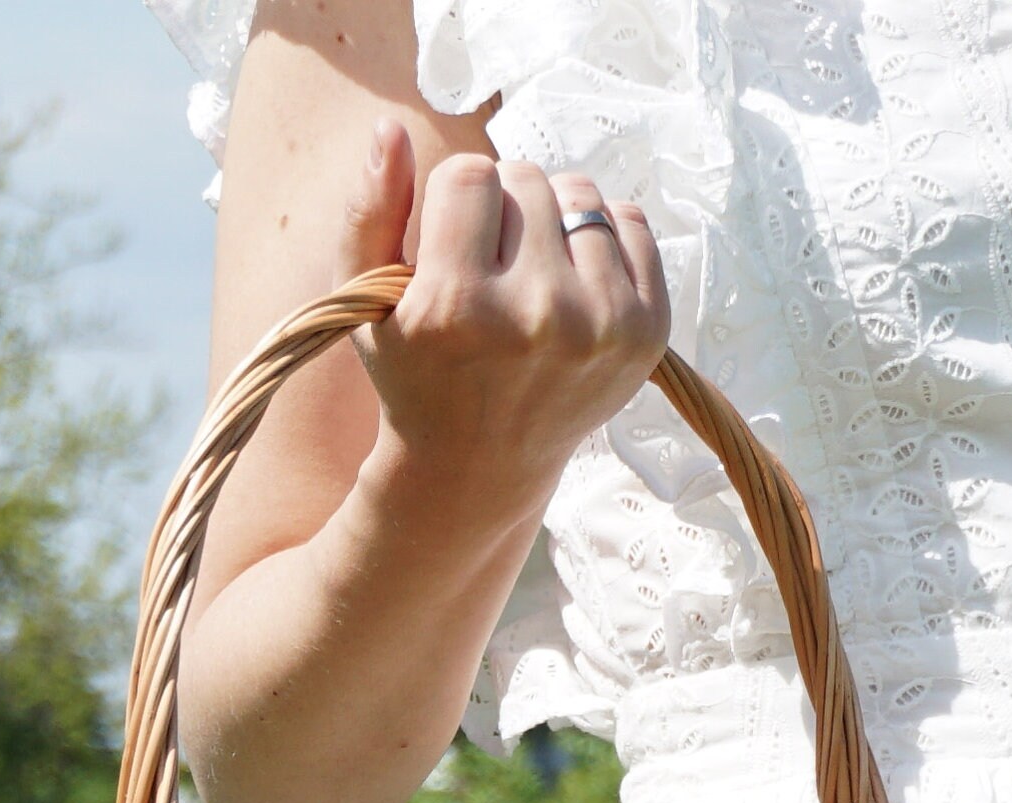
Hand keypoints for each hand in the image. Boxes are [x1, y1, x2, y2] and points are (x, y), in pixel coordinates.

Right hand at [338, 123, 671, 512]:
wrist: (480, 465)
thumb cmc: (414, 374)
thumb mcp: (366, 304)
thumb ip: (367, 211)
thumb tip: (389, 127)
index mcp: (455, 309)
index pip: (468, 174)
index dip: (453, 199)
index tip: (449, 241)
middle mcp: (534, 318)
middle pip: (526, 178)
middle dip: (503, 206)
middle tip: (490, 262)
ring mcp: (600, 327)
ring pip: (581, 194)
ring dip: (553, 217)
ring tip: (531, 270)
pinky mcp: (646, 333)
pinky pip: (633, 222)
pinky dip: (602, 235)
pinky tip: (572, 280)